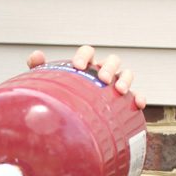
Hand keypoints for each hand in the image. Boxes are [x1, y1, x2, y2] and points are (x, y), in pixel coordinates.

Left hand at [27, 45, 145, 108]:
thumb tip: (36, 55)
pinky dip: (139, 97)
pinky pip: (136, 97)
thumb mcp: (47, 84)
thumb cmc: (60, 98)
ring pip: (127, 74)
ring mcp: (115, 85)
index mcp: (85, 65)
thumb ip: (39, 69)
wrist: (71, 123)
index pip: (88, 52)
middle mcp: (102, 72)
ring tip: (119, 90)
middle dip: (108, 67)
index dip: (85, 55)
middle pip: (112, 61)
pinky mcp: (124, 102)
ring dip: (126, 79)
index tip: (78, 66)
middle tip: (102, 79)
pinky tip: (138, 103)